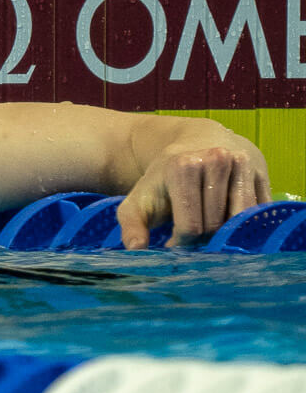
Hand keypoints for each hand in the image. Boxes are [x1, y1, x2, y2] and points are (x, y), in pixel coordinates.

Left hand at [116, 144, 270, 248]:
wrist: (195, 144)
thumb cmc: (164, 180)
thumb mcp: (138, 200)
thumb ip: (131, 225)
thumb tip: (136, 249)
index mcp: (183, 167)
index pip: (190, 227)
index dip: (181, 243)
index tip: (173, 242)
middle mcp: (216, 160)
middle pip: (215, 226)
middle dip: (202, 238)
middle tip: (191, 232)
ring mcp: (242, 164)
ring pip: (239, 222)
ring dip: (224, 233)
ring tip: (207, 226)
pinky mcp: (261, 173)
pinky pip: (257, 214)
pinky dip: (242, 225)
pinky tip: (227, 220)